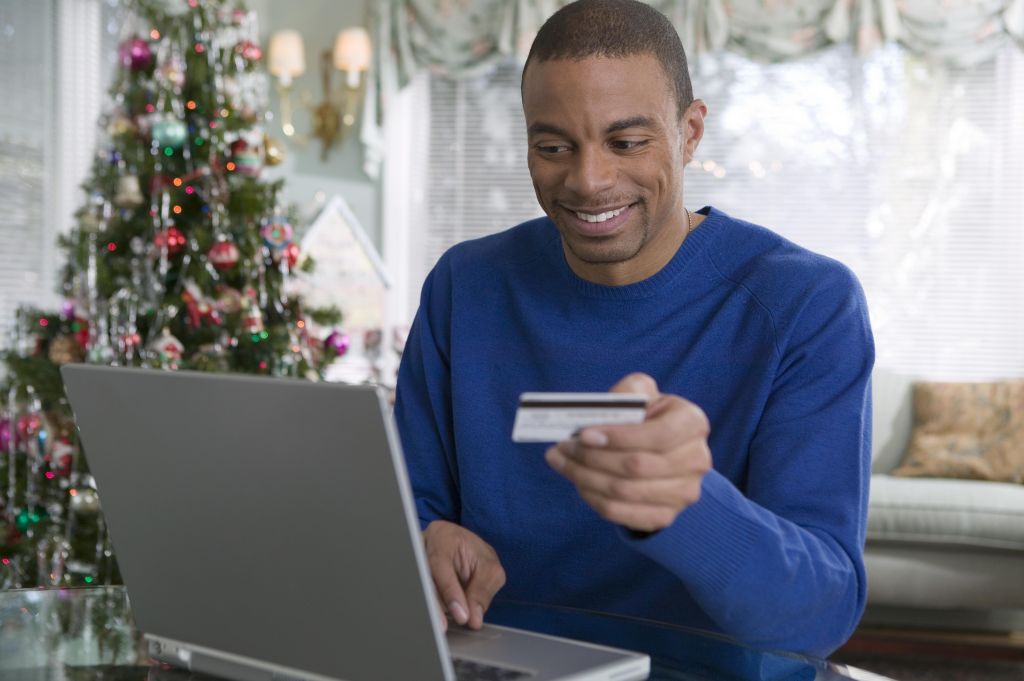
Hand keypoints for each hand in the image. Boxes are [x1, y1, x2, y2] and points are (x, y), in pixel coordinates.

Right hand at [423, 520, 506, 631]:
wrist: (463, 551)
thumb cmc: (474, 555)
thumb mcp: (489, 566)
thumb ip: (483, 588)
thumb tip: (474, 618)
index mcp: (442, 536)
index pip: (441, 565)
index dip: (450, 593)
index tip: (462, 616)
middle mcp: (421, 547)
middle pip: (422, 578)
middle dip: (435, 606)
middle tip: (445, 627)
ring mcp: (412, 562)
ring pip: (417, 588)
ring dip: (430, 609)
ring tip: (441, 627)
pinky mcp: (410, 577)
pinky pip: (416, 596)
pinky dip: (426, 610)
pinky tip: (433, 622)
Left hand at [545, 373, 711, 532]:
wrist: (665, 450)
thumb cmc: (648, 416)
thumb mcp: (641, 393)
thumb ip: (626, 392)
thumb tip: (600, 412)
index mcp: (693, 423)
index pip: (657, 436)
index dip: (618, 437)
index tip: (583, 434)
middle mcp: (696, 461)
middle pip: (637, 467)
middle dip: (592, 457)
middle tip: (562, 447)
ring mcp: (684, 493)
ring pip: (624, 492)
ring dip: (585, 477)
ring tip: (561, 461)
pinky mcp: (665, 516)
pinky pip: (622, 514)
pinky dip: (593, 498)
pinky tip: (577, 481)